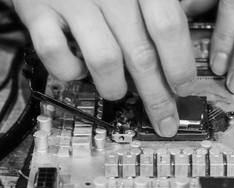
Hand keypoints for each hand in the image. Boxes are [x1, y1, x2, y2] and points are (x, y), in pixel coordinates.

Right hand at [12, 0, 196, 136]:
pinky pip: (55, 53)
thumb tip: (181, 55)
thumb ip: (161, 11)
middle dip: (157, 97)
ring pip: (104, 59)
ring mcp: (72, 1)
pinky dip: (69, 71)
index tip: (184, 89)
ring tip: (117, 91)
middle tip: (164, 118)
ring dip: (115, 88)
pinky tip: (78, 70)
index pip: (168, 27)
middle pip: (141, 53)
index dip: (180, 64)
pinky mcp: (37, 9)